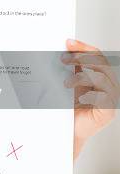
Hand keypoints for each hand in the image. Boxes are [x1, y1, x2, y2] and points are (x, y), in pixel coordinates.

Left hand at [61, 39, 119, 158]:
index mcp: (100, 75)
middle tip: (63, 59)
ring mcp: (111, 98)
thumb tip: (61, 50)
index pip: (97, 55)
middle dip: (81, 57)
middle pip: (101, 62)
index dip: (84, 47)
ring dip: (81, 76)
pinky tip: (79, 97)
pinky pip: (102, 97)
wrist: (67, 130)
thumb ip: (70, 67)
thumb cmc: (68, 106)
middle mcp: (109, 84)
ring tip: (66, 83)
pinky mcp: (108, 112)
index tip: (68, 42)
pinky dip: (89, 94)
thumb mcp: (68, 81)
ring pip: (101, 77)